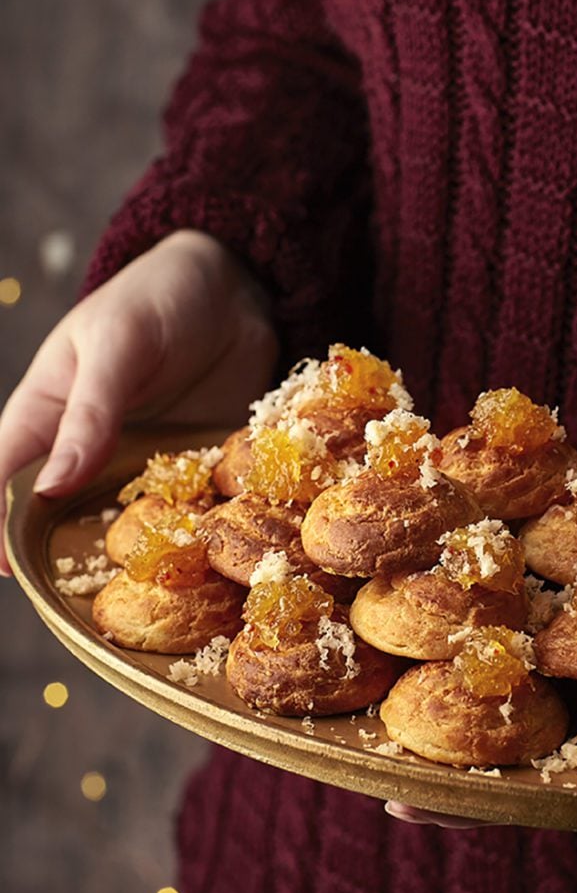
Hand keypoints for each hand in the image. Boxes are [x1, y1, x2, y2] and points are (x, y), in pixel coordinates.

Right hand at [0, 229, 277, 575]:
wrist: (237, 289)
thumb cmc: (158, 299)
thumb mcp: (117, 344)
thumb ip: (89, 412)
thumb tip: (52, 488)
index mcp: (47, 417)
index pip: (5, 482)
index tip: (4, 571)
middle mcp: (89, 452)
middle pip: (60, 519)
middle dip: (65, 559)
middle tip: (79, 602)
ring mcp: (143, 465)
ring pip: (123, 526)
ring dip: (130, 556)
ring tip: (140, 598)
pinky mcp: (194, 470)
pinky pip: (186, 511)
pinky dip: (190, 533)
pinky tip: (200, 559)